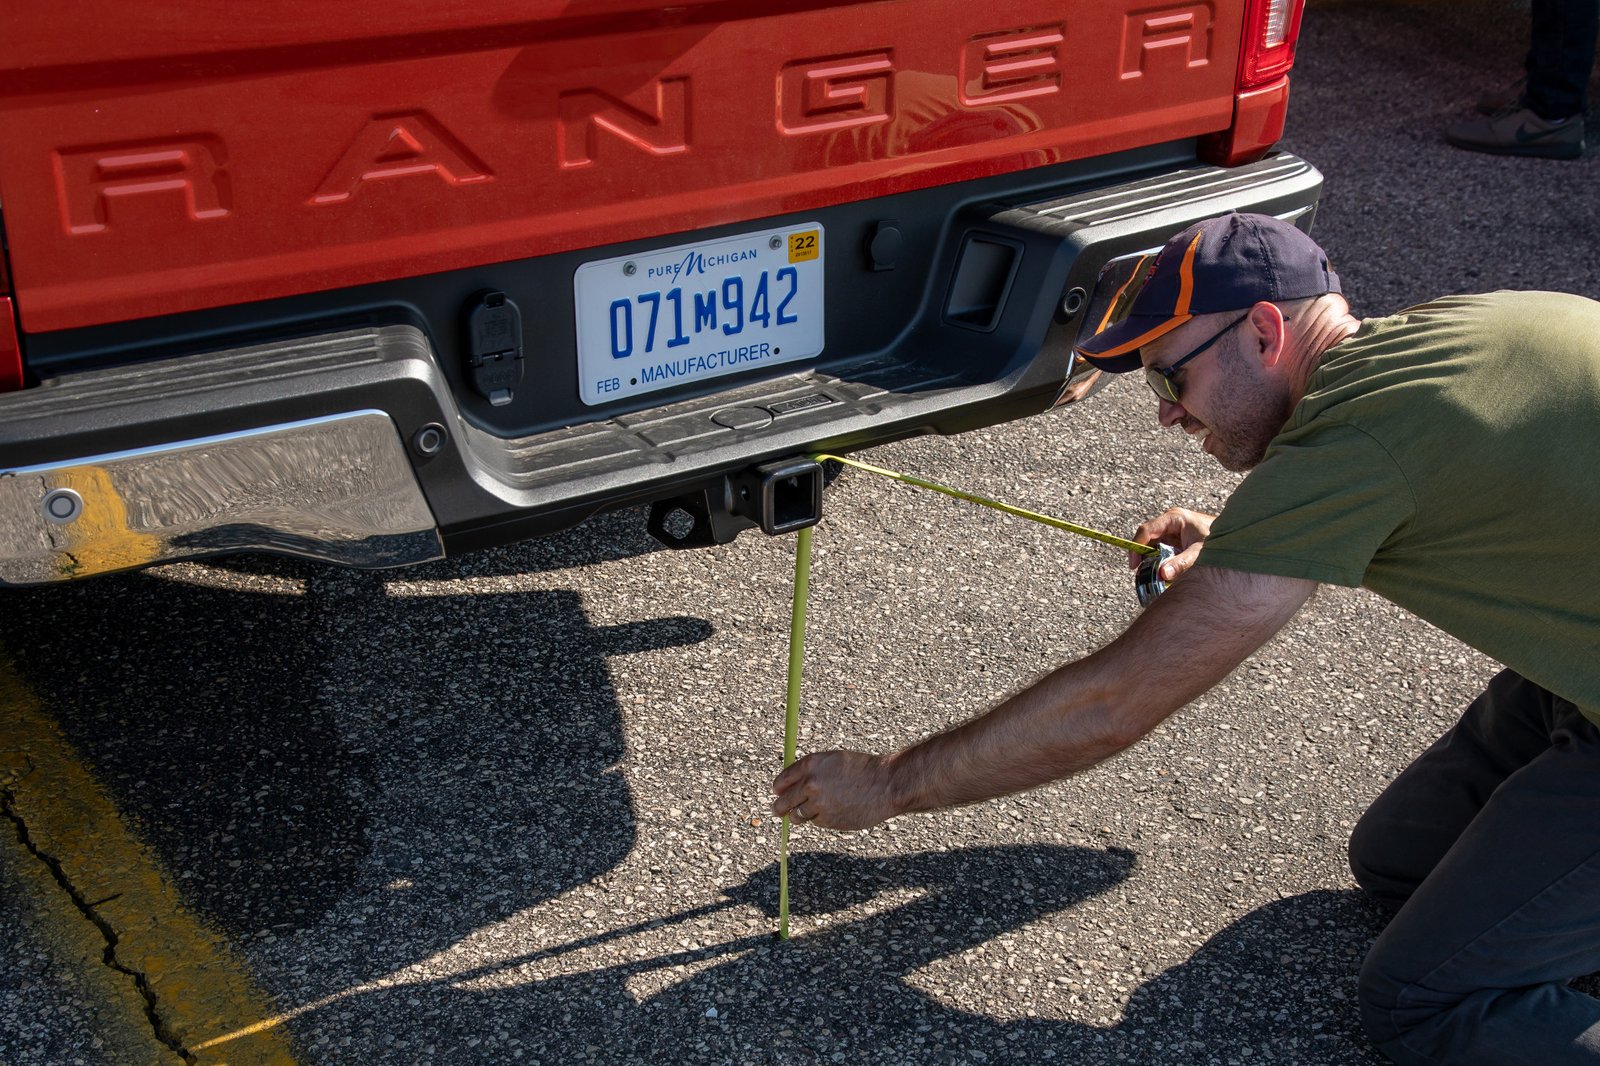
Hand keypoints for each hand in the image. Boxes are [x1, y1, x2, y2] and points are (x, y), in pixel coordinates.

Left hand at [772, 750, 896, 830]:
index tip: (777, 793)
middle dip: (779, 807)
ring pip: (796, 815)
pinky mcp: (828, 821)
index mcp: (811, 764)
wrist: (885, 785)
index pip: (782, 780)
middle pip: (783, 801)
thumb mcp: (833, 760)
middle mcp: (811, 784)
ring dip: (798, 815)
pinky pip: (814, 822)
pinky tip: (831, 812)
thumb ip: (811, 770)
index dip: (778, 788)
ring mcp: (818, 804)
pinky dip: (818, 819)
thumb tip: (789, 785)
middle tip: (778, 810)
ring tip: (808, 811)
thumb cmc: (862, 770)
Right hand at [1126, 507, 1215, 581]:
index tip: (1134, 565)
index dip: (1136, 547)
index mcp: (1173, 518)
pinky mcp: (1175, 539)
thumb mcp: (1198, 553)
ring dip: (1151, 559)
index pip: (1146, 530)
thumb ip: (1181, 564)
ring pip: (1152, 544)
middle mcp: (1170, 522)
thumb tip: (1162, 574)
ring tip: (1152, 574)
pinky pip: (1161, 549)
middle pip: (1147, 538)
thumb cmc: (1218, 540)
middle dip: (1143, 556)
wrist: (1233, 538)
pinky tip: (1162, 571)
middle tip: (1142, 573)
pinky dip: (1159, 560)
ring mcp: (1172, 530)